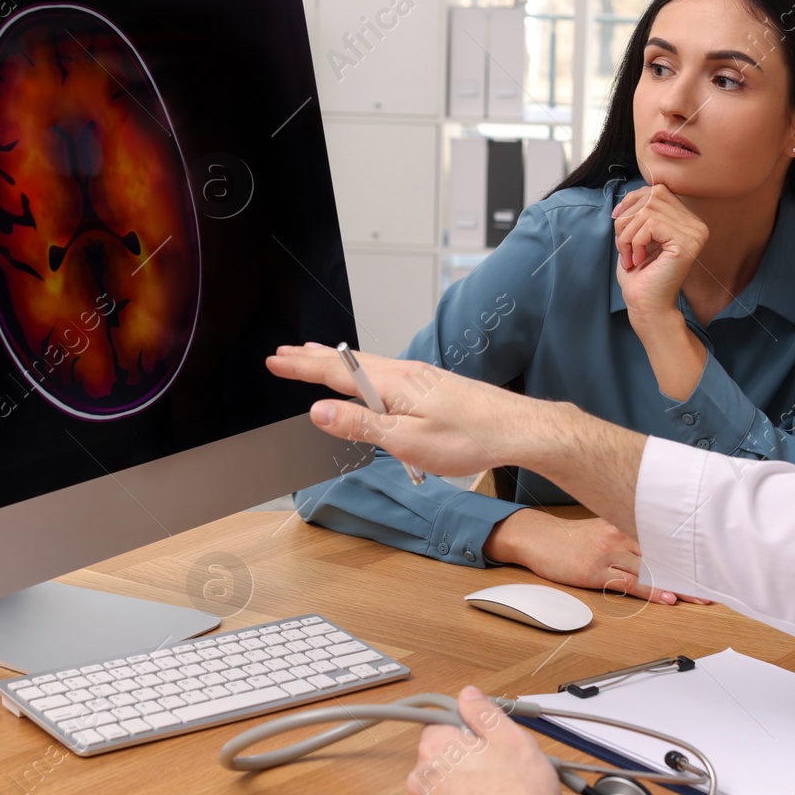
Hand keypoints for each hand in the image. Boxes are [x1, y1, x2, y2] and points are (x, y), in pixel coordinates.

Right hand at [265, 344, 558, 476]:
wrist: (518, 428)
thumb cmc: (470, 437)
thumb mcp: (406, 441)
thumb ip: (361, 424)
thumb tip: (320, 412)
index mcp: (392, 384)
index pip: (335, 372)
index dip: (302, 367)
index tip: (275, 360)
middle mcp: (404, 373)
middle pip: (348, 362)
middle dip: (312, 358)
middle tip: (284, 353)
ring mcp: (420, 377)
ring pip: (366, 365)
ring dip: (335, 362)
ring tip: (313, 357)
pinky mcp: (432, 385)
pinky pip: (385, 371)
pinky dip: (361, 370)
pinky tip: (364, 378)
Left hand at [407, 686, 568, 794]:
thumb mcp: (512, 740)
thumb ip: (485, 713)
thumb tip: (469, 696)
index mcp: (435, 749)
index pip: (441, 724)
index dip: (469, 730)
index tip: (486, 738)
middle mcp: (422, 781)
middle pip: (443, 758)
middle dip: (468, 760)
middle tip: (502, 767)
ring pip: (446, 788)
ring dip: (467, 789)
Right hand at [484, 511, 709, 604]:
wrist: (538, 537)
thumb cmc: (572, 536)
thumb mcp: (604, 527)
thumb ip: (630, 534)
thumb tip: (659, 544)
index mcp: (625, 523)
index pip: (664, 537)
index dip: (689, 551)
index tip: (713, 560)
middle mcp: (620, 536)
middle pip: (663, 554)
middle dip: (690, 570)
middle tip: (717, 582)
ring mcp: (608, 554)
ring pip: (650, 570)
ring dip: (677, 585)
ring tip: (701, 597)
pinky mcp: (595, 572)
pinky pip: (628, 583)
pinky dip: (650, 590)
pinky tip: (666, 598)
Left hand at [613, 184, 708, 321]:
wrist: (646, 305)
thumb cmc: (640, 275)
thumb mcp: (637, 235)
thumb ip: (640, 212)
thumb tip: (631, 194)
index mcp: (688, 221)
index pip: (658, 191)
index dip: (631, 201)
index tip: (617, 220)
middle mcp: (696, 225)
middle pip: (651, 197)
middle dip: (627, 219)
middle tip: (623, 246)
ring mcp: (694, 233)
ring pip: (647, 211)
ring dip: (627, 235)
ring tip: (629, 256)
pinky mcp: (686, 243)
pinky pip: (650, 224)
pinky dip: (635, 242)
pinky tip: (638, 259)